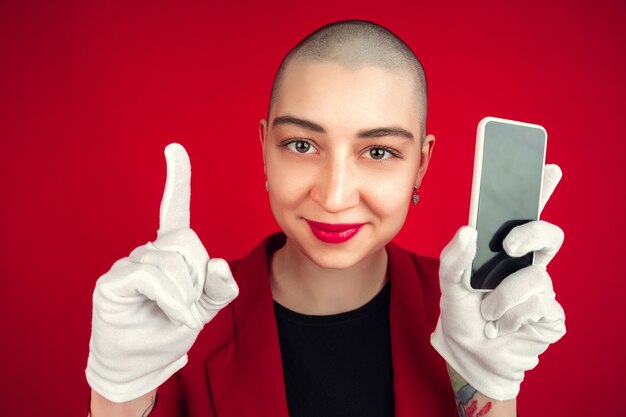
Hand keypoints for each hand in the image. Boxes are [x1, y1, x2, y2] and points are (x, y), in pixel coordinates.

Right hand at [85, 143, 238, 402]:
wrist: (142, 364)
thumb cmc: (170, 330)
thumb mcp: (205, 308)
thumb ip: (218, 287)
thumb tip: (219, 263)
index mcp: (170, 253)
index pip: (174, 210)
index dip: (177, 180)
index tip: (174, 149)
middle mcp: (148, 252)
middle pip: (186, 240)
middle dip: (198, 276)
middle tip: (190, 305)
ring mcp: (128, 263)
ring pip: (172, 261)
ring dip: (186, 295)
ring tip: (178, 315)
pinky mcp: (114, 281)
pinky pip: (152, 276)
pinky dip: (173, 299)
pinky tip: (175, 316)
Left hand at [430, 164, 565, 400]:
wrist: (469, 356)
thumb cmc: (462, 314)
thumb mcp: (448, 284)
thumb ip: (454, 257)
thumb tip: (468, 231)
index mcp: (504, 251)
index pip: (526, 215)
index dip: (541, 190)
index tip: (548, 167)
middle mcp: (527, 266)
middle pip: (549, 236)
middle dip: (531, 235)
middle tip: (508, 246)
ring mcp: (541, 291)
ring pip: (535, 279)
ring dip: (503, 298)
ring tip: (487, 312)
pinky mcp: (550, 317)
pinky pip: (539, 307)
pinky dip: (512, 318)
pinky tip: (500, 326)